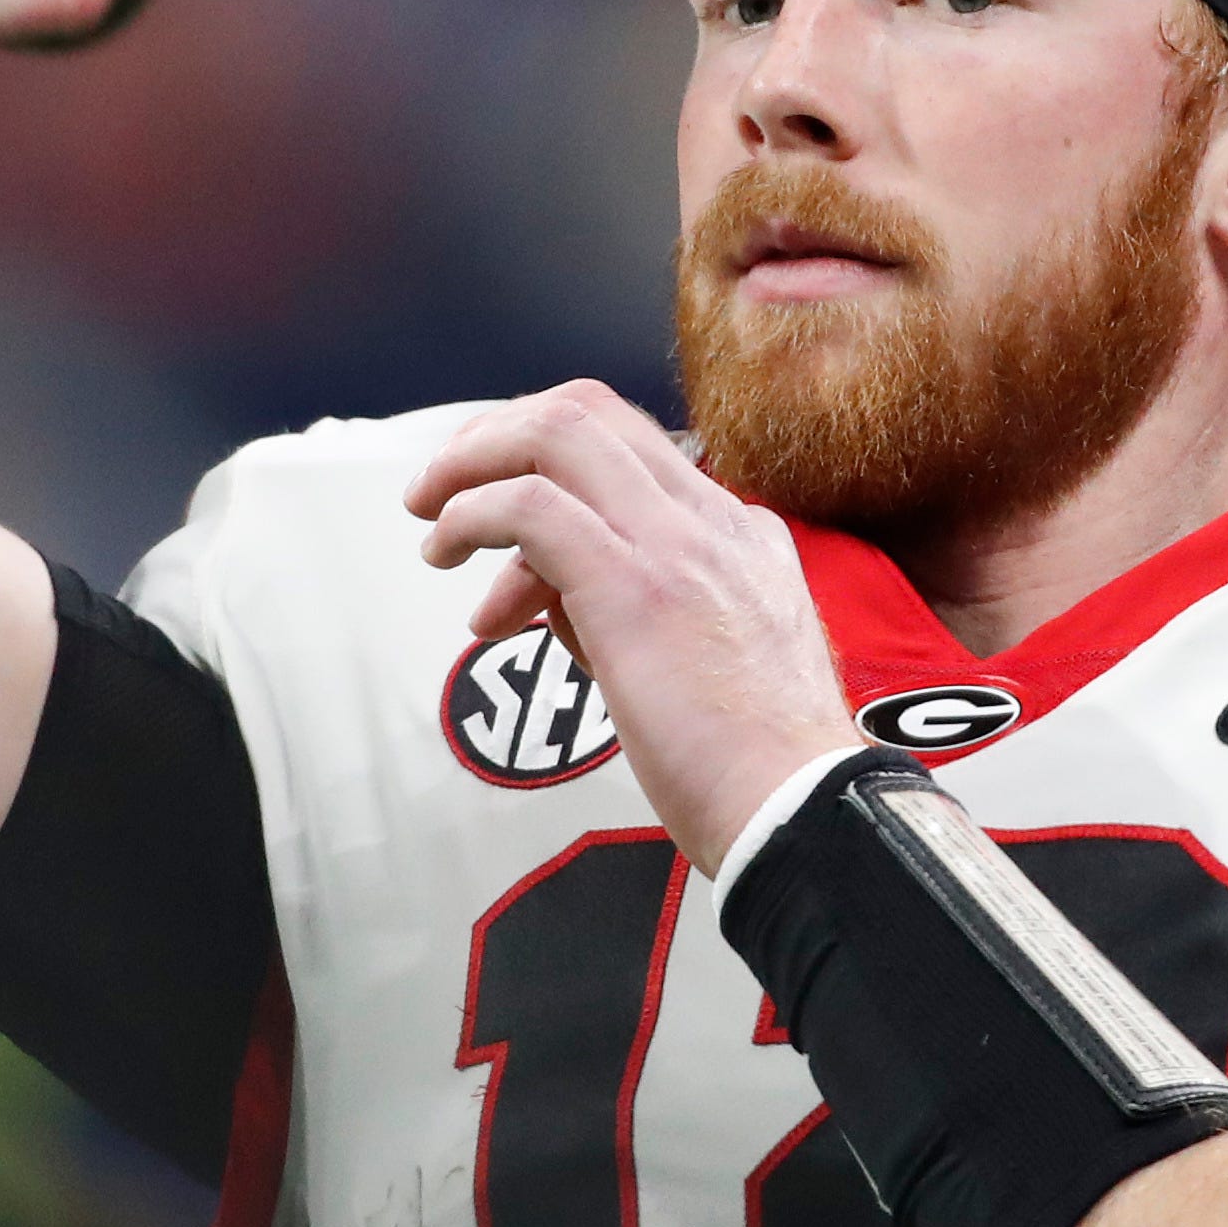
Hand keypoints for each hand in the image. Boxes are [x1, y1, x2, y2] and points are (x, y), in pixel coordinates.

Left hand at [406, 383, 862, 870]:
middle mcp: (714, 521)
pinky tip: (446, 548)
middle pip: (590, 413)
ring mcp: (677, 545)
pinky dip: (472, 514)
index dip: (550, 468)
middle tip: (447, 482)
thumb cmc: (753, 767)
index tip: (504, 517)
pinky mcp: (633, 586)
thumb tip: (559, 602)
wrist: (798, 812)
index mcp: (742, 536)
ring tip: (429, 515)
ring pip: (558, 435)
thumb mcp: (712, 659)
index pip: (633, 450)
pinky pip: (530, 507)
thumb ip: (642, 610)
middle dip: (501, 434)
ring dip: (473, 463)